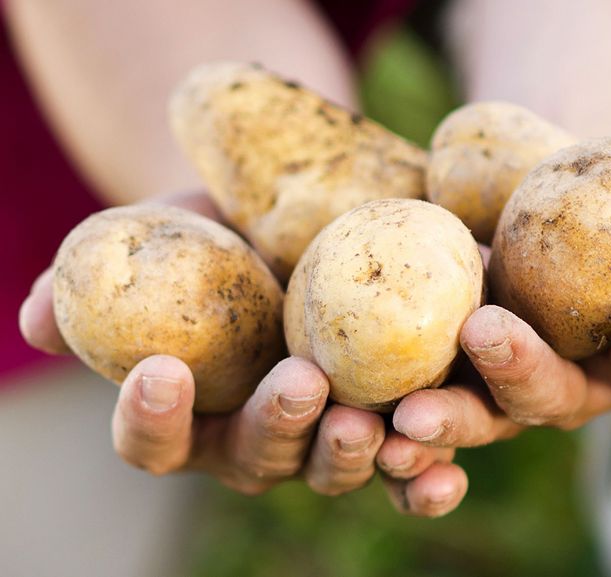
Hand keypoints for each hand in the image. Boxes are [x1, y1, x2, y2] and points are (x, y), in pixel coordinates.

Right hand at [18, 191, 458, 507]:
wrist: (291, 219)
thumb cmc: (213, 235)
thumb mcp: (157, 242)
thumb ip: (97, 281)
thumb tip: (34, 313)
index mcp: (194, 414)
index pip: (157, 439)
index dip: (150, 418)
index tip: (159, 368)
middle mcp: (259, 438)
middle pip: (258, 460)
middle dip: (274, 429)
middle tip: (296, 386)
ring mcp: (324, 435)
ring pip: (332, 468)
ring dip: (349, 455)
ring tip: (369, 425)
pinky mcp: (390, 419)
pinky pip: (408, 466)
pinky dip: (424, 479)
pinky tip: (443, 470)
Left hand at [378, 173, 610, 513]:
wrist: (552, 204)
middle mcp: (561, 384)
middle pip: (544, 398)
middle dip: (519, 374)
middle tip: (487, 335)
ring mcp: (496, 383)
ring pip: (473, 415)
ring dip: (443, 419)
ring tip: (408, 414)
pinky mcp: (443, 369)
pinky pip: (416, 400)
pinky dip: (390, 418)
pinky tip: (359, 415)